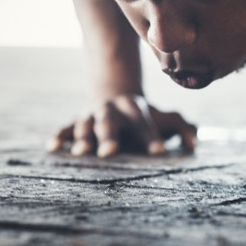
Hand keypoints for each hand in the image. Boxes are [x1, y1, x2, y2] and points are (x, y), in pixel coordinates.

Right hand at [47, 94, 197, 157]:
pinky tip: (52, 147)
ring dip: (82, 137)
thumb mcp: (167, 118)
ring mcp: (91, 115)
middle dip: (108, 135)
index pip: (144, 122)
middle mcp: (111, 110)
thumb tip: (193, 145)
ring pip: (84, 123)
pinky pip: (64, 128)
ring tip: (80, 152)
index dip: (152, 137)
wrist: (113, 93)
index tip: (159, 152)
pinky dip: (58, 136)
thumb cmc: (145, 115)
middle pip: (109, 120)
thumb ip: (184, 129)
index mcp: (135, 109)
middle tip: (110, 153)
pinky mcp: (75, 122)